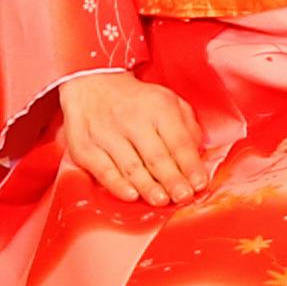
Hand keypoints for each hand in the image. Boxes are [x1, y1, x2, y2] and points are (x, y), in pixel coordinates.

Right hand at [54, 69, 210, 206]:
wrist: (91, 84)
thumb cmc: (138, 102)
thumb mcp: (169, 102)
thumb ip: (188, 128)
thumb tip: (198, 159)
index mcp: (158, 107)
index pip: (179, 141)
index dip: (191, 165)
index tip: (200, 184)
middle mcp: (132, 119)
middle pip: (156, 156)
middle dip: (172, 180)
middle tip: (183, 197)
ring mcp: (106, 133)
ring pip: (131, 166)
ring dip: (148, 186)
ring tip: (162, 201)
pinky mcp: (86, 147)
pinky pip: (103, 170)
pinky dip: (117, 185)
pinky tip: (131, 195)